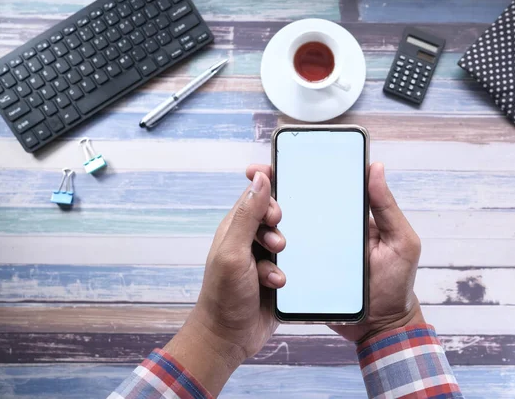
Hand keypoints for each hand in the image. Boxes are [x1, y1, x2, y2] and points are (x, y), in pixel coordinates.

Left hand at [164, 171, 286, 395]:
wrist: (228, 336)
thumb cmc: (223, 294)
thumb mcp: (233, 251)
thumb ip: (248, 215)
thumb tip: (259, 178)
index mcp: (235, 227)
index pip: (253, 193)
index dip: (267, 184)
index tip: (279, 179)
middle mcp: (248, 239)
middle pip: (274, 215)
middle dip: (279, 224)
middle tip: (275, 241)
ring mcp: (262, 258)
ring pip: (285, 240)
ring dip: (282, 253)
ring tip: (272, 269)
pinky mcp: (275, 277)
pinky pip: (290, 264)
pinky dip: (284, 273)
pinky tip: (276, 285)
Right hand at [245, 162, 423, 343]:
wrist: (382, 327)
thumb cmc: (396, 283)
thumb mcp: (400, 241)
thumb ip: (387, 208)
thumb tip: (375, 167)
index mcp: (346, 216)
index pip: (320, 188)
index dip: (298, 171)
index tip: (275, 162)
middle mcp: (326, 230)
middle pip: (295, 205)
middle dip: (272, 190)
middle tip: (255, 180)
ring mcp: (313, 252)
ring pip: (284, 231)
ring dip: (267, 221)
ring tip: (260, 218)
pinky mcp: (304, 274)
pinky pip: (284, 260)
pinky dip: (270, 253)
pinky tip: (259, 247)